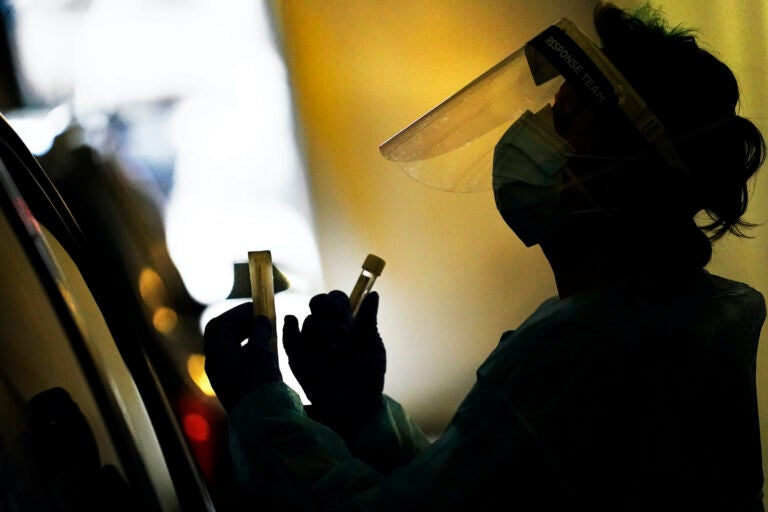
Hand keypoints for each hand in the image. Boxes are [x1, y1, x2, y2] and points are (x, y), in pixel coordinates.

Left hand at [203, 302, 281, 410]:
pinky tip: (260, 352)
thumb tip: (261, 320)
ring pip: (226, 348)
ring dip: (242, 336)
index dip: (237, 312)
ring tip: (262, 333)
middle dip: (238, 323)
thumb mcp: (262, 351)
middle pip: (220, 334)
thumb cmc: (260, 381)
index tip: (256, 307)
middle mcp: (213, 362)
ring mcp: (219, 375)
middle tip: (258, 318)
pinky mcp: (227, 385)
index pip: (221, 323)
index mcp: (217, 351)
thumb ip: (260, 331)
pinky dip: (244, 350)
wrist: (259, 416)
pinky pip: (232, 360)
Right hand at [283, 291, 384, 432]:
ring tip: (341, 344)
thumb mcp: (372, 348)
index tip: (343, 308)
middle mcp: (327, 330)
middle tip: (336, 313)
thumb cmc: (368, 377)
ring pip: (309, 322)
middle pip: (318, 304)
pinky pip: (289, 340)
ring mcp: (312, 343)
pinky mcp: (299, 358)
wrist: (356, 407)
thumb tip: (374, 294)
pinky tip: (292, 322)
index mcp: (346, 323)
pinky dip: (289, 330)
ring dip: (323, 326)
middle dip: (324, 304)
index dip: (337, 300)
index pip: (337, 300)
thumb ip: (368, 321)